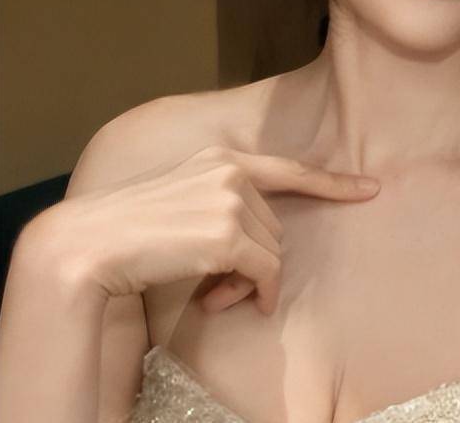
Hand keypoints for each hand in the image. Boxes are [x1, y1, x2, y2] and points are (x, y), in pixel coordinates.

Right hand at [29, 145, 380, 314]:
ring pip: (272, 251)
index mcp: (223, 157)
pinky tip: (223, 302)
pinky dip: (258, 293)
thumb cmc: (134, 230)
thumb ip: (224, 204)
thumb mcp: (185, 199)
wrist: (91, 244)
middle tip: (222, 286)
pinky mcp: (228, 233)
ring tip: (212, 293)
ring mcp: (231, 199)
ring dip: (249, 281)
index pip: (289, 169)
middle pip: (276, 226)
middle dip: (257, 261)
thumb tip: (264, 253)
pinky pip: (265, 272)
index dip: (332, 182)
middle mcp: (232, 171)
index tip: (369, 187)